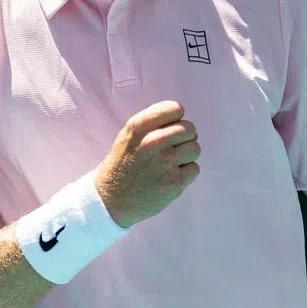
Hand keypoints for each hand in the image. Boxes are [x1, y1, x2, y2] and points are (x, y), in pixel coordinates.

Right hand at [94, 100, 199, 227]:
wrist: (112, 199)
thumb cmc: (123, 163)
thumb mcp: (128, 134)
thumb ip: (152, 122)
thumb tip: (182, 119)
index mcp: (139, 126)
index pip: (175, 108)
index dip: (176, 119)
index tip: (170, 128)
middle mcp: (152, 141)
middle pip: (189, 128)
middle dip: (185, 137)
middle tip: (173, 148)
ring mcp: (165, 162)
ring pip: (195, 148)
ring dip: (187, 155)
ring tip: (171, 163)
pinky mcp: (174, 182)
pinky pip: (195, 168)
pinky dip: (186, 173)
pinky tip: (171, 176)